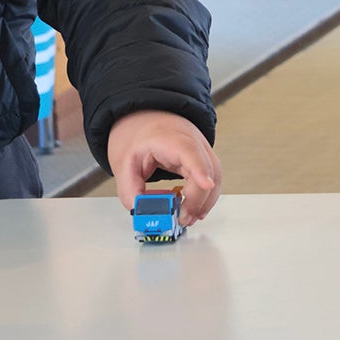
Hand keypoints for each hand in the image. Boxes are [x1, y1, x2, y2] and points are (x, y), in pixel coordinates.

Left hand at [107, 110, 220, 226]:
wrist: (146, 121)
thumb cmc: (139, 138)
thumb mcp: (124, 163)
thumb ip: (130, 190)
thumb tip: (141, 211)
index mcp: (170, 138)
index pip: (190, 151)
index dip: (200, 169)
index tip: (206, 184)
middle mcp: (192, 141)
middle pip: (207, 169)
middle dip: (198, 199)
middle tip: (183, 218)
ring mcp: (202, 149)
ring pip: (215, 176)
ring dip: (204, 201)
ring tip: (187, 218)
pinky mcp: (204, 159)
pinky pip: (212, 179)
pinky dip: (205, 197)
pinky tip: (194, 210)